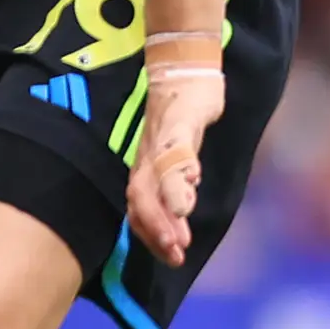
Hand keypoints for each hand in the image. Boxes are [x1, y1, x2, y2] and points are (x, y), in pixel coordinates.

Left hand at [125, 60, 225, 267]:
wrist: (182, 70)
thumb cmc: (180, 118)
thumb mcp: (178, 153)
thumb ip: (177, 182)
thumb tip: (179, 217)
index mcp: (146, 168)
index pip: (138, 208)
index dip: (149, 235)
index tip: (169, 258)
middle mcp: (147, 157)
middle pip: (140, 197)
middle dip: (155, 230)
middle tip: (174, 256)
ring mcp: (161, 138)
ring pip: (156, 175)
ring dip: (166, 205)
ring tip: (180, 231)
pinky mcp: (178, 118)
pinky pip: (176, 145)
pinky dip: (180, 167)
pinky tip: (192, 181)